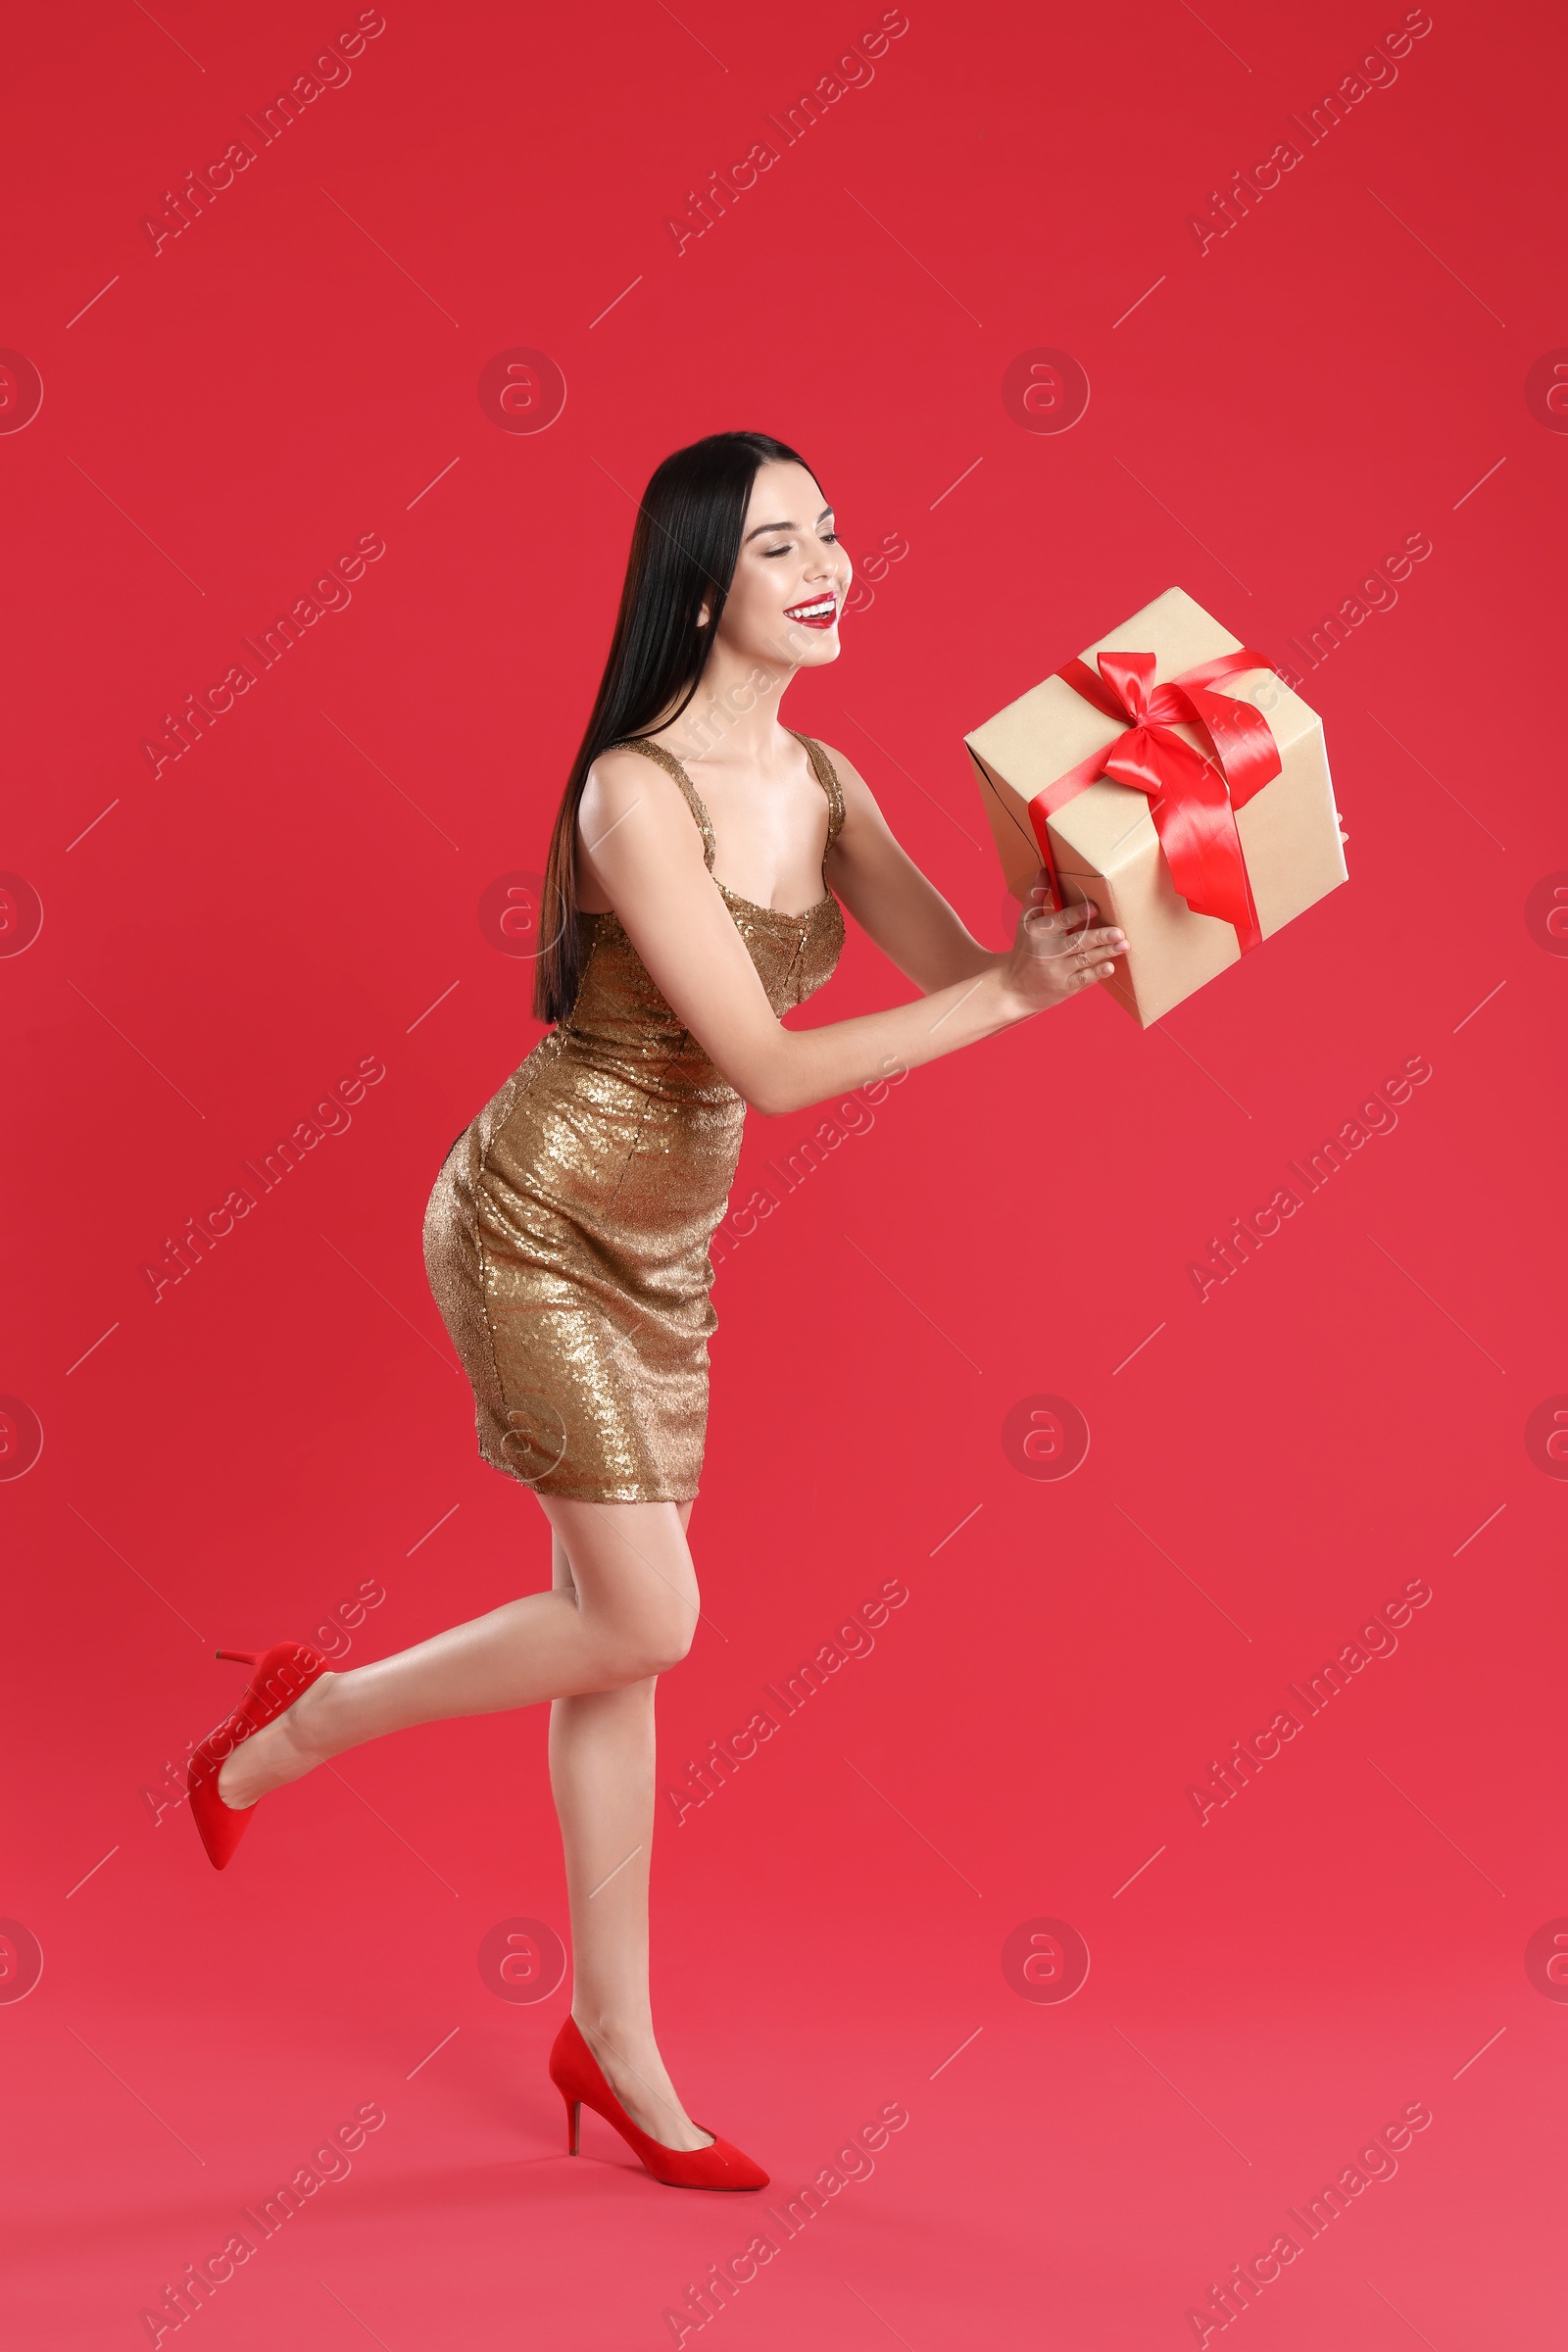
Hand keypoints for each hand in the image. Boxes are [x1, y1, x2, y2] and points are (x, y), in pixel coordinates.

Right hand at [998, 868, 1125, 1016]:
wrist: (1012, 988)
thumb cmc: (1023, 950)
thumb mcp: (1024, 922)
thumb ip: (1035, 896)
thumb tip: (1045, 870)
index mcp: (1038, 933)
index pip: (1059, 921)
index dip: (1077, 915)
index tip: (1094, 908)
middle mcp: (1048, 952)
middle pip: (1076, 942)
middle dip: (1098, 937)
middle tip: (1118, 931)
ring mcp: (1058, 971)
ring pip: (1084, 960)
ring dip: (1105, 952)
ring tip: (1124, 944)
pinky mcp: (1065, 987)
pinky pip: (1083, 980)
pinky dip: (1097, 974)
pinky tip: (1110, 966)